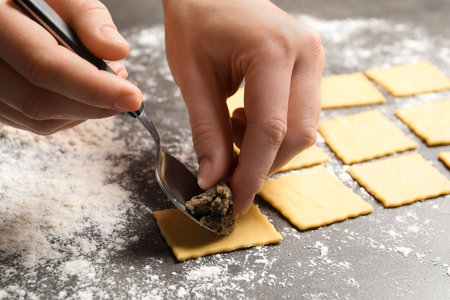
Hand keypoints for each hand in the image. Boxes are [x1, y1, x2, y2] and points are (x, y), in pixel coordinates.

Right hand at [0, 0, 141, 134]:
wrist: (5, 18)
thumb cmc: (32, 2)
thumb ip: (88, 17)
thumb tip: (116, 51)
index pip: (45, 67)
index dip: (93, 87)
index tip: (133, 97)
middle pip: (40, 102)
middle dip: (95, 104)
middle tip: (128, 92)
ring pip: (39, 120)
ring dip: (86, 111)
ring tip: (110, 84)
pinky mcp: (0, 105)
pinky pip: (35, 123)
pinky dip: (70, 114)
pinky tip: (85, 93)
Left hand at [163, 0, 323, 213]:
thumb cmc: (195, 21)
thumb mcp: (192, 77)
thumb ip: (207, 131)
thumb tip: (214, 179)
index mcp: (273, 51)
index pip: (270, 129)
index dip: (253, 172)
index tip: (236, 200)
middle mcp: (305, 54)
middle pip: (298, 134)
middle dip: (265, 163)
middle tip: (230, 173)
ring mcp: (313, 58)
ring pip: (304, 128)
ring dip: (269, 146)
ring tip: (233, 129)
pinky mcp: (310, 66)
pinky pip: (301, 114)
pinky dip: (274, 131)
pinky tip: (246, 117)